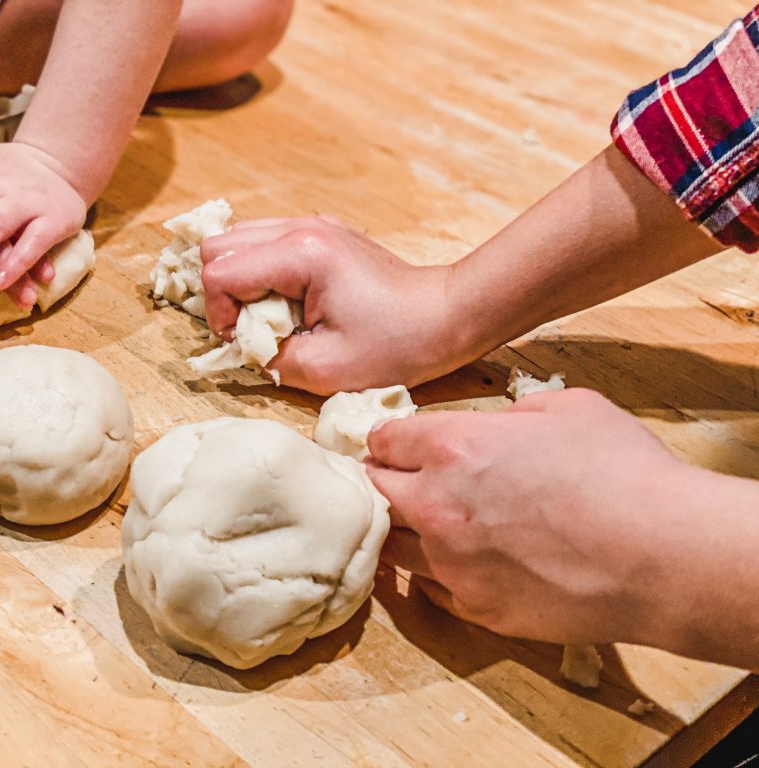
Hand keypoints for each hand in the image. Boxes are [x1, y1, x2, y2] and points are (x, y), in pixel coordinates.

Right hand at [200, 217, 468, 394]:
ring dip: (242, 281)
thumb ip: (267, 356)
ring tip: (274, 315)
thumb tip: (242, 344)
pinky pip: (266, 243)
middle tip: (257, 328)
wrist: (446, 316)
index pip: (219, 272)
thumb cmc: (395, 345)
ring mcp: (312, 224)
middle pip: (219, 245)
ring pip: (238, 239)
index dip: (219, 314)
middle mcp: (301, 228)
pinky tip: (291, 302)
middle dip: (224, 293)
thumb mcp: (322, 370)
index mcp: (300, 255)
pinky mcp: (322, 232)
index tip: (249, 342)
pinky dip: (262, 272)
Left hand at [365, 389, 691, 646]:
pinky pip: (431, 587)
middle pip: (375, 491)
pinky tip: (460, 562)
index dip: (390, 440)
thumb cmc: (624, 474)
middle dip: (388, 480)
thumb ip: (509, 416)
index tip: (396, 445)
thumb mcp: (566, 409)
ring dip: (405, 529)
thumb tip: (494, 428)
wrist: (664, 557)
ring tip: (431, 524)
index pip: (383, 441)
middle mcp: (436, 506)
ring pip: (393, 544)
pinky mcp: (475, 607)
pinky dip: (437, 572)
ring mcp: (451, 563)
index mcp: (452, 447)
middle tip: (404, 480)